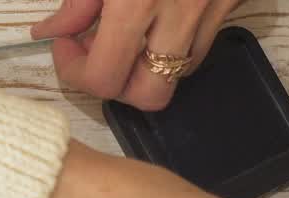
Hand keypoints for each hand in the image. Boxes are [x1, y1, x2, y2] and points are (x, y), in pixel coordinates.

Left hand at [33, 0, 243, 110]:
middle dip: (119, 86)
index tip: (66, 46)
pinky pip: (205, 44)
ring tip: (130, 32)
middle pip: (150, 96)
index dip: (75, 71)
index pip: (104, 79)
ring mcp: (216, 8)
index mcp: (138, 0)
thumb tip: (52, 33)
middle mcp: (182, 12)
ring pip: (180, 74)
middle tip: (99, 56)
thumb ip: (78, 2)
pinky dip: (178, 44)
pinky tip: (161, 18)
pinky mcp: (236, 1)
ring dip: (149, 66)